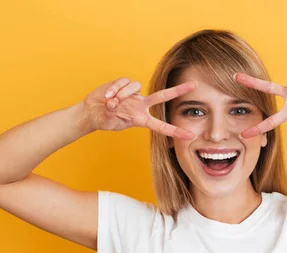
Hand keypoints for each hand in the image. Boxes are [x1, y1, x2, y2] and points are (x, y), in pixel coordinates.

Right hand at [82, 77, 196, 138]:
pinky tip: (107, 96)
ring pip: (135, 87)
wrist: (92, 112)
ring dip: (121, 94)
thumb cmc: (105, 120)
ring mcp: (133, 94)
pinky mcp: (123, 84)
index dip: (175, 131)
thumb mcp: (111, 121)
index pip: (161, 126)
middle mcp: (141, 105)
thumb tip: (113, 103)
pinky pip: (123, 83)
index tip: (190, 135)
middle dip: (178, 90)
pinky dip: (114, 89)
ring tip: (110, 103)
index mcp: (141, 119)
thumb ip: (112, 113)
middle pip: (162, 96)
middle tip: (194, 85)